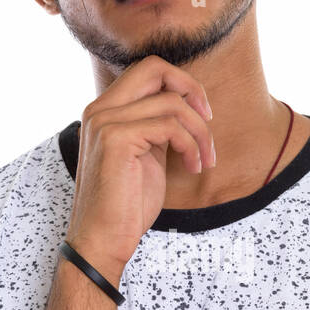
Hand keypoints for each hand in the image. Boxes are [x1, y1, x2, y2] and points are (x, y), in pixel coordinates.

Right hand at [66, 55, 214, 278]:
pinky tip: (193, 167)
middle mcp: (100, 110)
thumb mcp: (146, 156)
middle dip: (192, 89)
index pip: (147, 71)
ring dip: (200, 132)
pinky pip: (170, 126)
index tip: (201, 116)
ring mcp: (105, 122)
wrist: (102, 242)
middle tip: (209, 121)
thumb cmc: (126, 206)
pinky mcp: (116, 139)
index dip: (181, 85)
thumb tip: (187, 105)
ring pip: (172, 102)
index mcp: (105, 111)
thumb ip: (157, 127)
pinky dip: (192, 146)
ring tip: (204, 160)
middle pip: (154, 67)